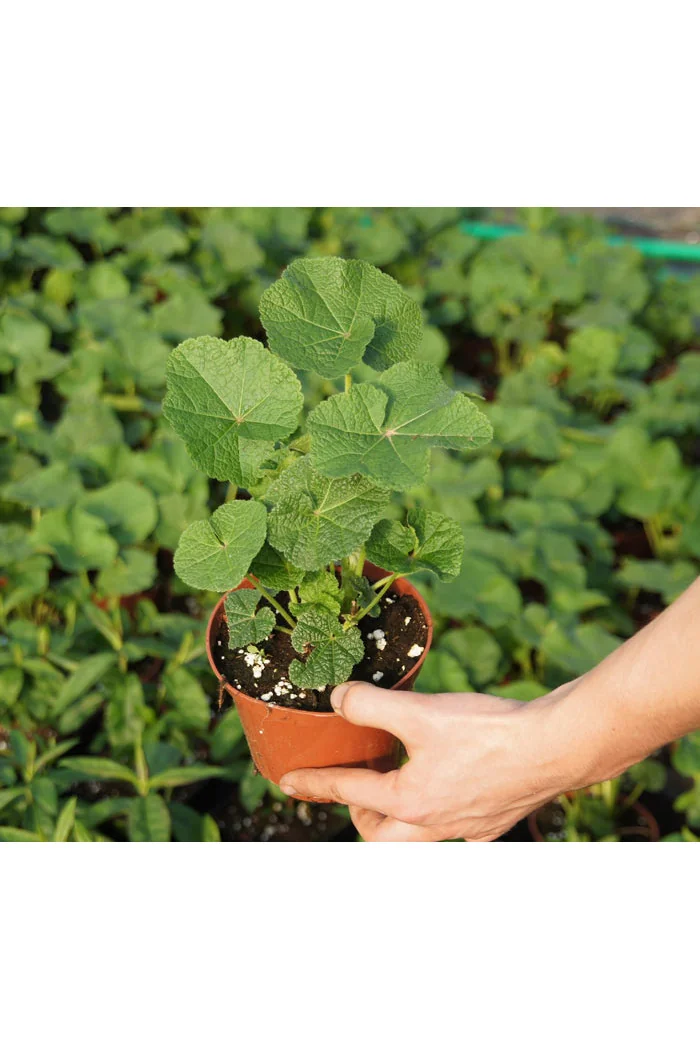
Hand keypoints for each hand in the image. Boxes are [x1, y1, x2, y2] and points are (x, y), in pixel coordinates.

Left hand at [279, 680, 578, 841]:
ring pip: (418, 838)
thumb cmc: (490, 732)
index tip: (287, 782)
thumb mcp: (421, 711)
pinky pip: (458, 829)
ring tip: (399, 785)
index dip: (313, 782)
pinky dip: (443, 813)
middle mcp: (435, 824)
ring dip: (399, 818)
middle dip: (360, 814)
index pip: (347, 790)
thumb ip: (371, 704)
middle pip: (381, 837)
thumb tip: (337, 699)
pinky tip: (452, 787)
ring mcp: (467, 827)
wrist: (556, 747)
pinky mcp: (495, 820)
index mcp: (409, 801)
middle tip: (358, 784)